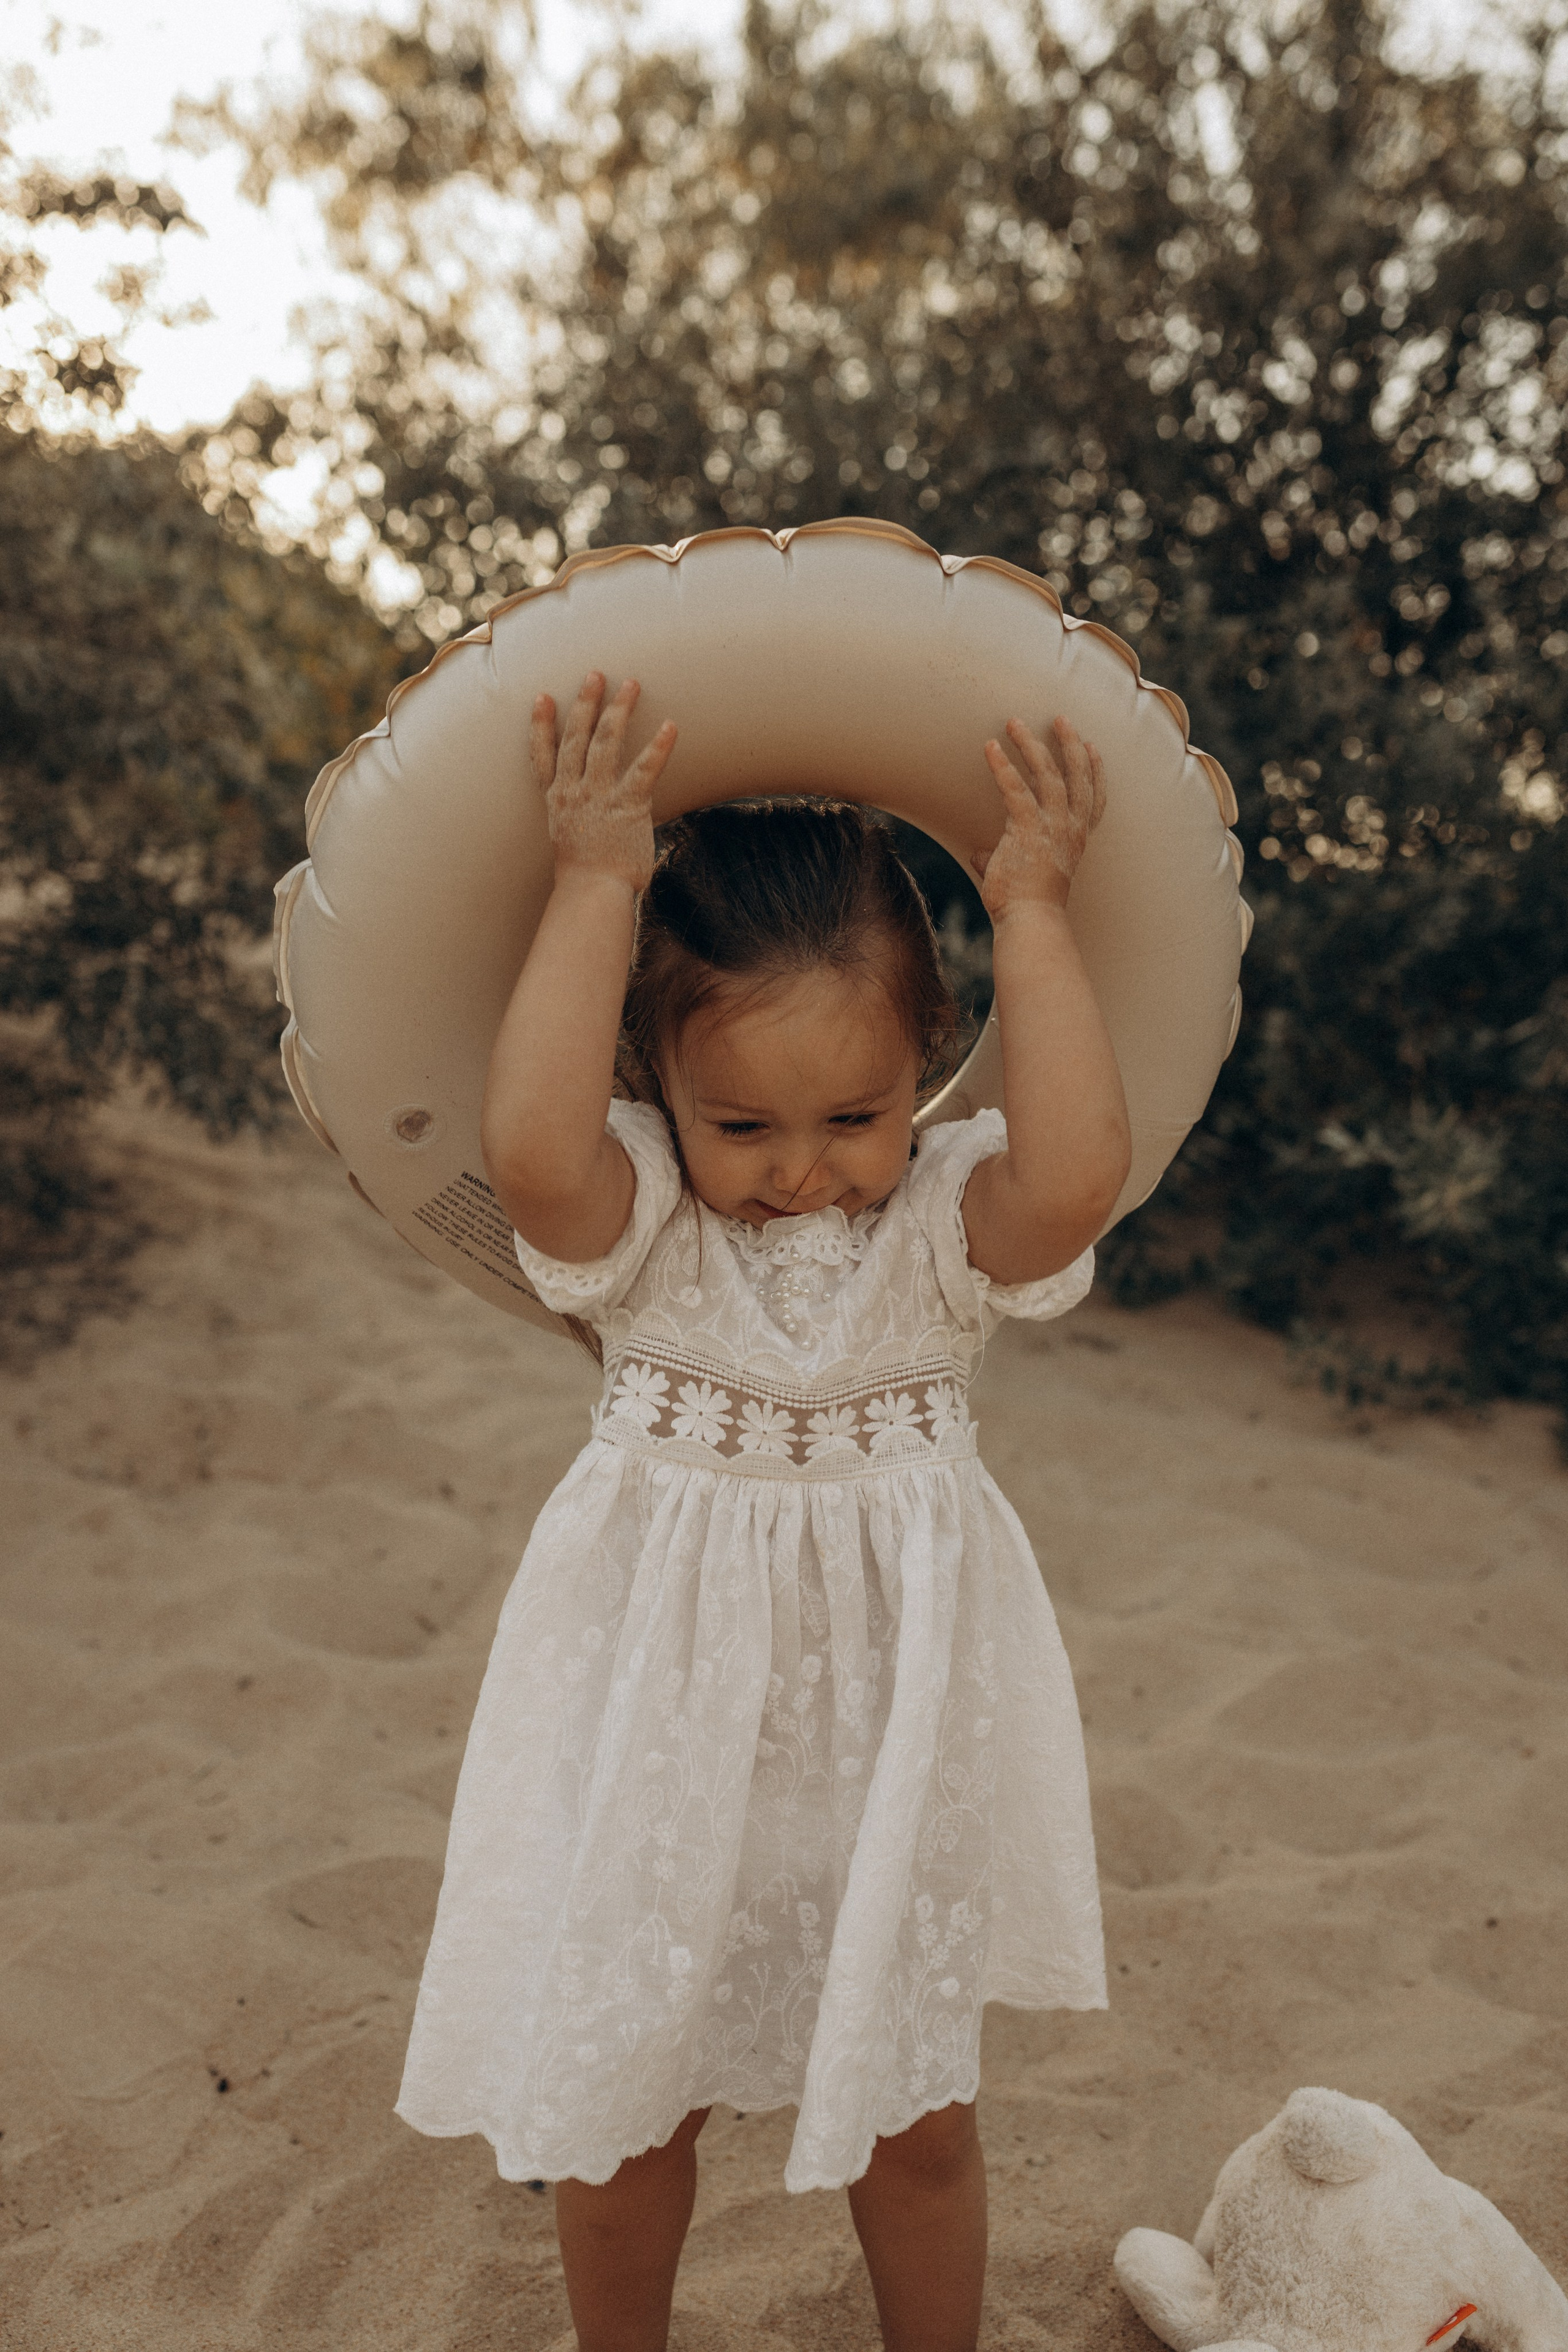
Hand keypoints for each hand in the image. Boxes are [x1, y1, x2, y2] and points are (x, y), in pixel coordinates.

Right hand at [533, 670, 676, 895]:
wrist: (592, 895)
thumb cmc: (586, 878)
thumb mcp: (573, 843)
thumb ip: (581, 823)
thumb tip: (594, 824)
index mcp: (558, 801)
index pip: (543, 756)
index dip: (541, 725)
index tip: (542, 698)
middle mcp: (574, 792)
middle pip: (575, 738)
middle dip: (585, 703)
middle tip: (595, 674)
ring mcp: (599, 797)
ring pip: (605, 743)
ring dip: (617, 711)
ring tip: (630, 685)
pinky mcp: (627, 806)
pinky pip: (643, 770)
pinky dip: (658, 747)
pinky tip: (671, 727)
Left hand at [973, 716, 1105, 918]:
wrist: (1029, 923)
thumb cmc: (1025, 905)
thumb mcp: (1021, 874)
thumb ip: (1002, 857)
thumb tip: (979, 854)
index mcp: (1076, 839)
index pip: (1095, 798)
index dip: (1096, 770)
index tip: (1092, 746)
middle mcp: (1070, 829)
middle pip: (1077, 776)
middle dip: (1070, 744)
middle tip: (1060, 718)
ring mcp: (1052, 827)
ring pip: (1047, 773)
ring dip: (1031, 744)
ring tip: (1014, 723)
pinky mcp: (1027, 829)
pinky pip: (1015, 789)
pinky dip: (1002, 766)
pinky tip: (990, 747)